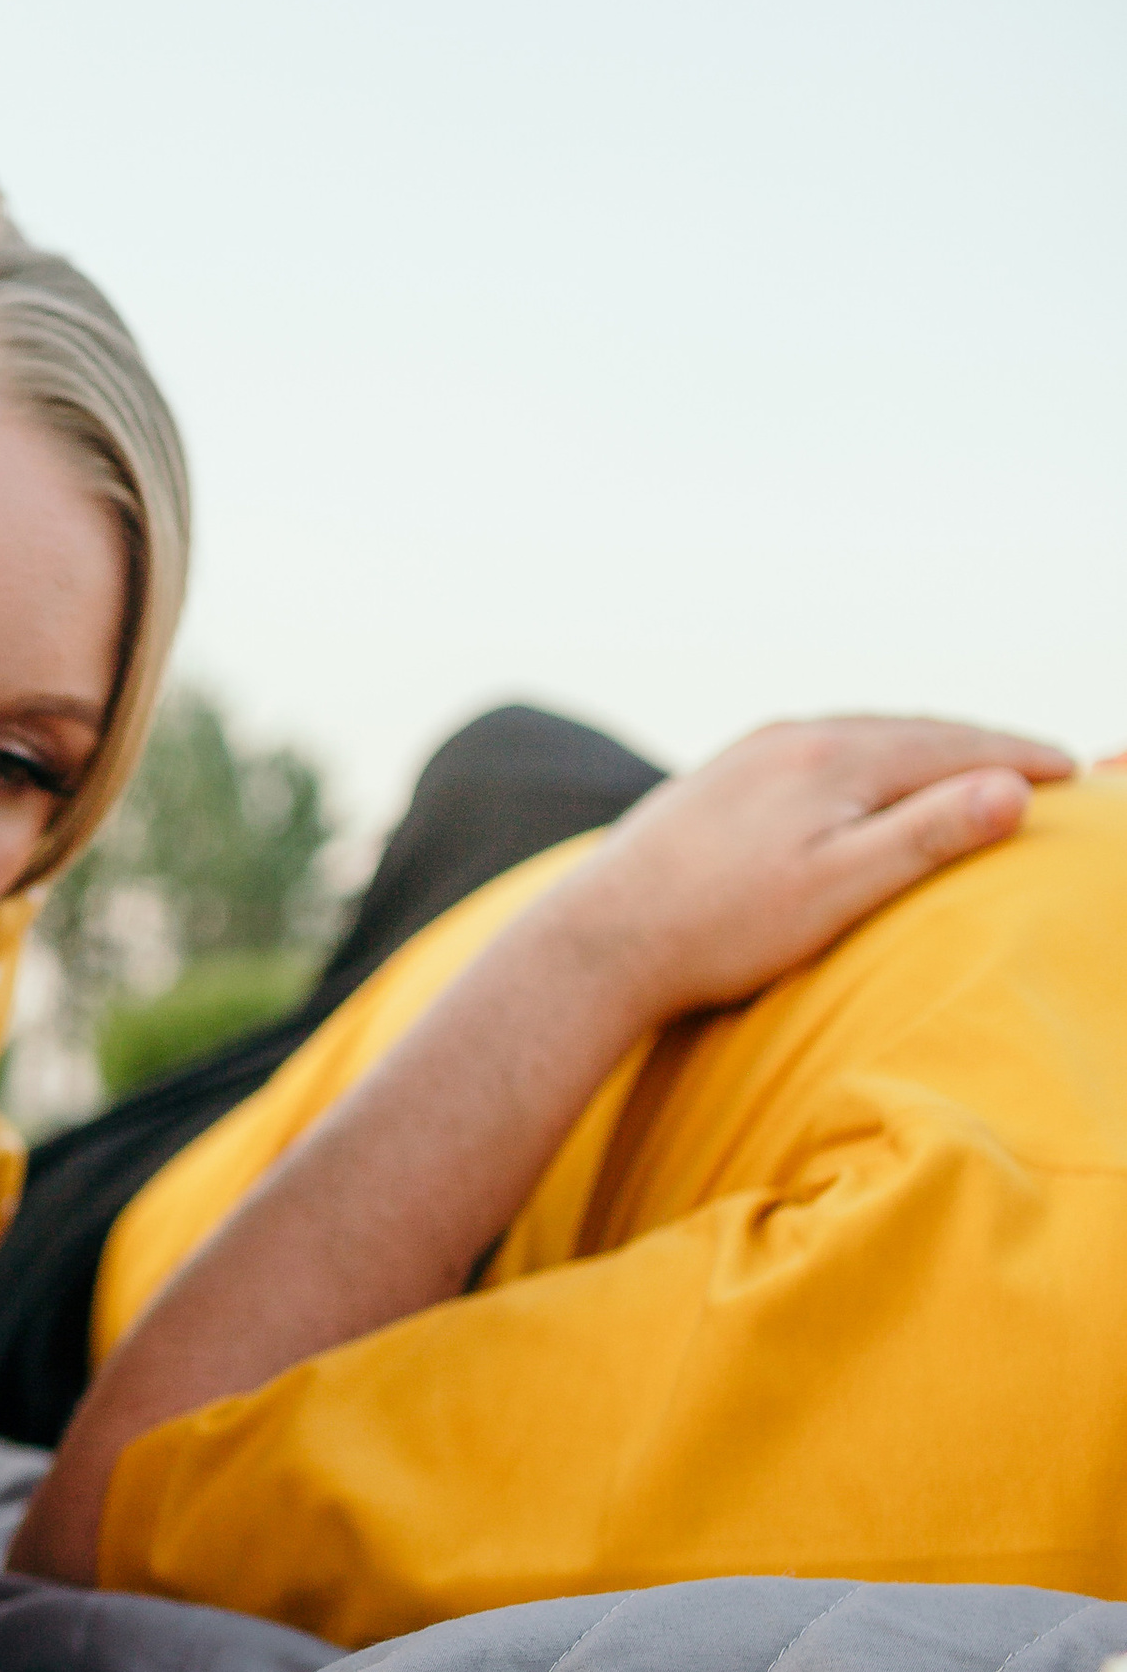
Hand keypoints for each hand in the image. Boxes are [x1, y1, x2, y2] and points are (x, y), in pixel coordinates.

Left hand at [548, 716, 1073, 1026]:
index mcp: (834, 758)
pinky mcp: (717, 779)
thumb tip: (1014, 787)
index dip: (1018, 758)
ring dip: (919, 748)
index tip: (1073, 770)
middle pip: (910, 731)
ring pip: (859, 737)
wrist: (599, 940)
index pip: (953, 745)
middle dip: (977, 745)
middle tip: (1036, 762)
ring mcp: (749, 754)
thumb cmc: (722, 929)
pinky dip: (862, 760)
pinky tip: (860, 783)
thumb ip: (928, 837)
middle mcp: (792, 737)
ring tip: (964, 766)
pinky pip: (814, 753)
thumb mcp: (840, 889)